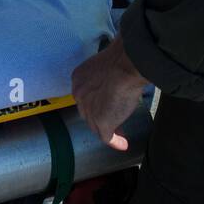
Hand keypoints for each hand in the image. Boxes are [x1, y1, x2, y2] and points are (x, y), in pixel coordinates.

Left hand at [72, 36, 147, 150]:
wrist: (125, 65)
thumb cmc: (121, 59)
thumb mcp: (107, 66)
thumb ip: (106, 75)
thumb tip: (118, 77)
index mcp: (78, 79)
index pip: (85, 96)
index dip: (96, 102)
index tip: (106, 105)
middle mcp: (79, 95)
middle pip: (88, 112)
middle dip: (100, 116)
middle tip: (115, 120)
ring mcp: (89, 110)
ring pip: (96, 125)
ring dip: (108, 130)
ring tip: (121, 133)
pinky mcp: (101, 122)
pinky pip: (107, 137)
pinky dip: (116, 142)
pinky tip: (123, 144)